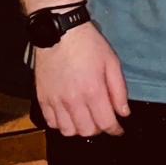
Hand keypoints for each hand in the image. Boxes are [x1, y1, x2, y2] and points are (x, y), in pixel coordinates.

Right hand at [35, 22, 130, 136]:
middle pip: (86, 131)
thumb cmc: (90, 45)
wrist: (59, 33)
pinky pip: (51, 122)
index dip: (115, 130)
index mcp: (93, 91)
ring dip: (79, 129)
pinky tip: (69, 115)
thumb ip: (119, 91)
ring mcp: (55, 101)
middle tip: (103, 120)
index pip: (105, 123)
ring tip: (86, 119)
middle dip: (99, 129)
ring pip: (68, 131)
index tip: (119, 130)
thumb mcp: (112, 63)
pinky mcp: (42, 99)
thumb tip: (124, 113)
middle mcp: (72, 101)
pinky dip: (62, 124)